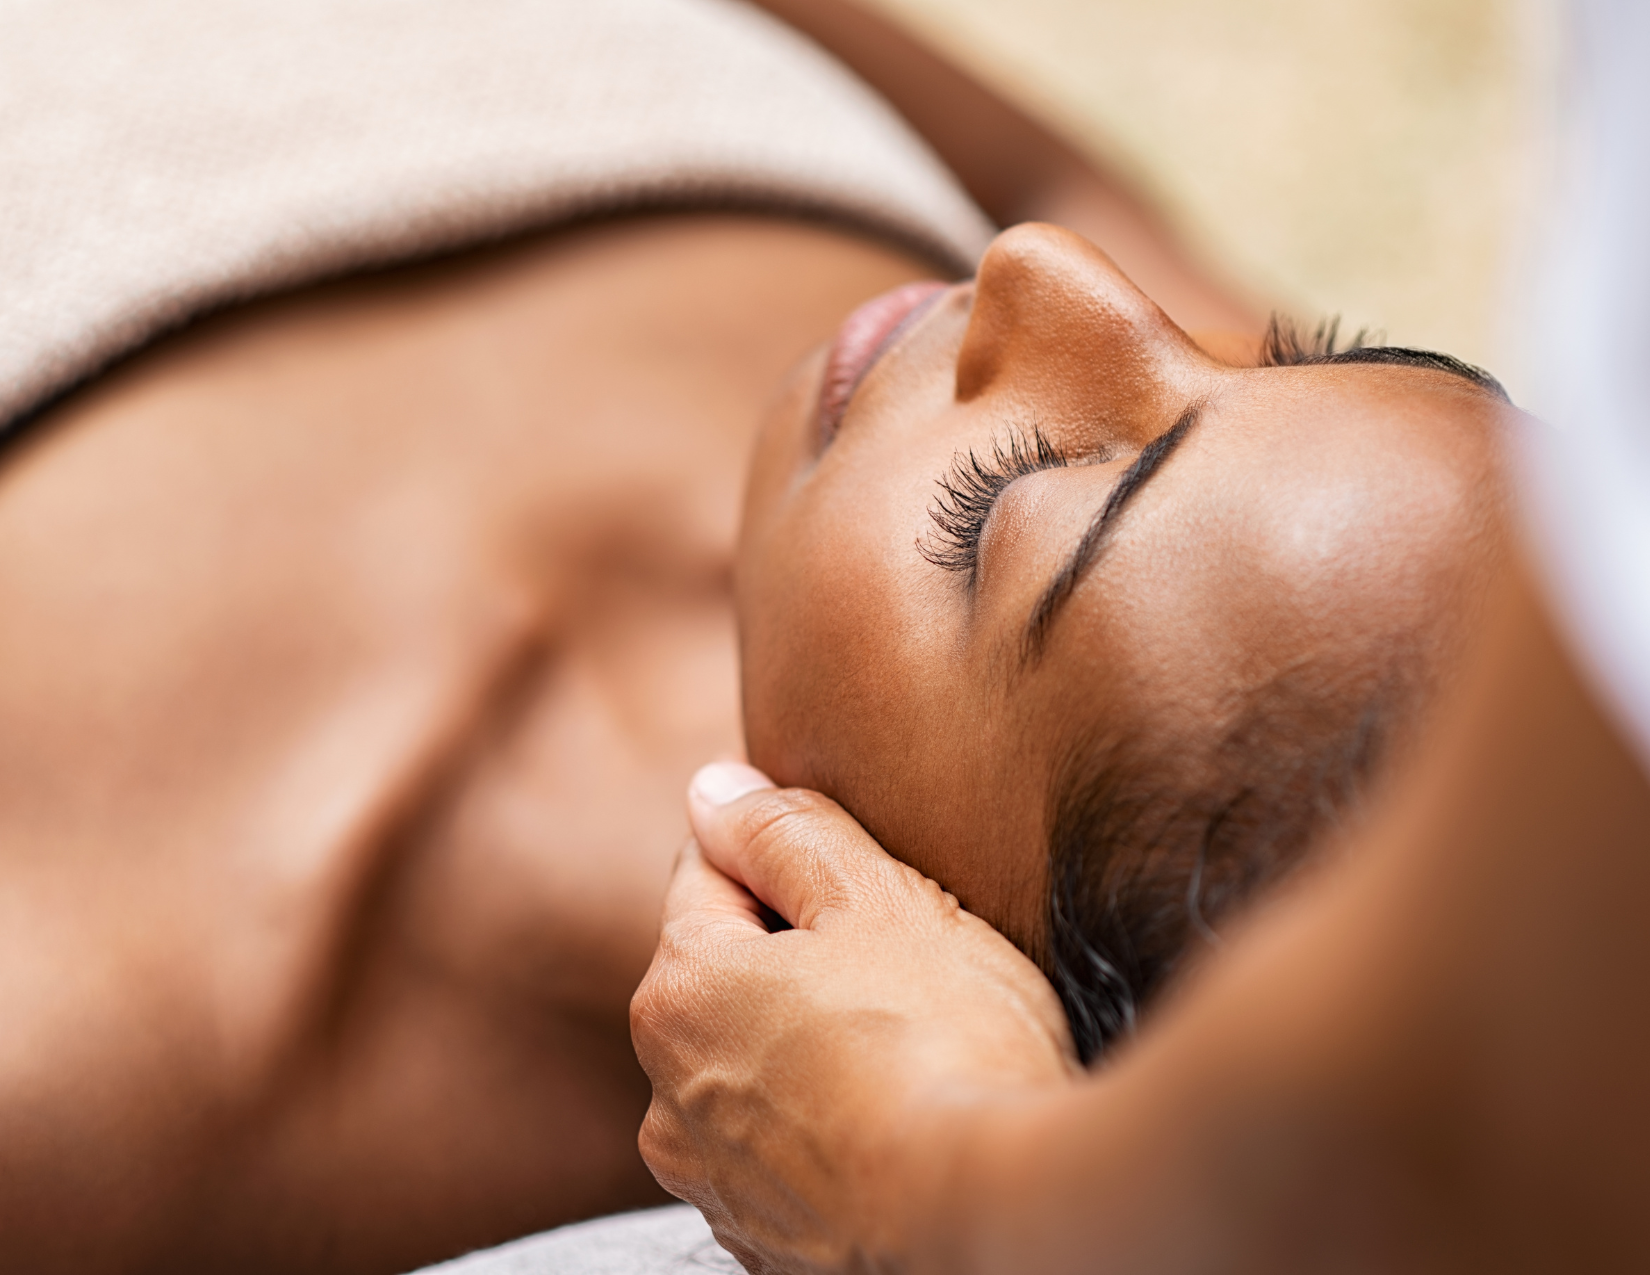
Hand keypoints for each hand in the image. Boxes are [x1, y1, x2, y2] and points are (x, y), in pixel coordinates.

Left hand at [630, 763, 1075, 1273]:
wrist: (994, 1219)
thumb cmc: (941, 1042)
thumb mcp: (874, 899)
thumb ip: (784, 832)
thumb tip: (714, 789)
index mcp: (680, 988)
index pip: (710, 872)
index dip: (784, 854)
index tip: (853, 871)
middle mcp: (667, 1091)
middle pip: (728, 972)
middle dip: (797, 951)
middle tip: (900, 960)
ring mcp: (712, 1178)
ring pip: (755, 1062)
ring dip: (808, 1040)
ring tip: (907, 1046)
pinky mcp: (763, 1242)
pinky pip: (786, 1144)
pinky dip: (826, 1121)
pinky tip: (898, 1115)